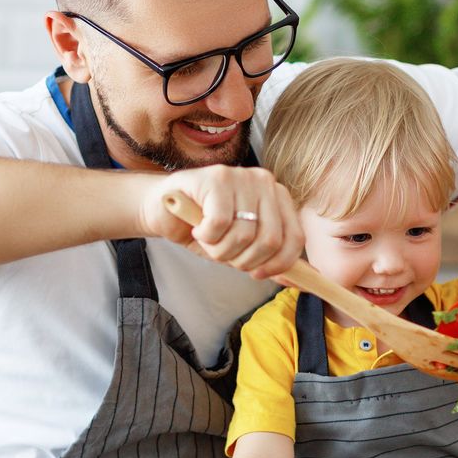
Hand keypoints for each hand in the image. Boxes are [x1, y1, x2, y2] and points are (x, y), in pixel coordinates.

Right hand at [143, 165, 304, 278]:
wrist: (162, 209)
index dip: (277, 265)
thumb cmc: (204, 227)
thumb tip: (294, 280)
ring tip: (209, 240)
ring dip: (221, 250)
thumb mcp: (241, 246)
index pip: (294, 238)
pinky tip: (198, 229)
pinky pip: (220, 224)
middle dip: (244, 260)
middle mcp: (264, 182)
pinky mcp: (216, 178)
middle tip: (224, 254)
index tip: (257, 274)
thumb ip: (267, 258)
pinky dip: (206, 237)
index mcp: (278, 197)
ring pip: (244, 235)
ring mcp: (241, 177)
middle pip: (270, 240)